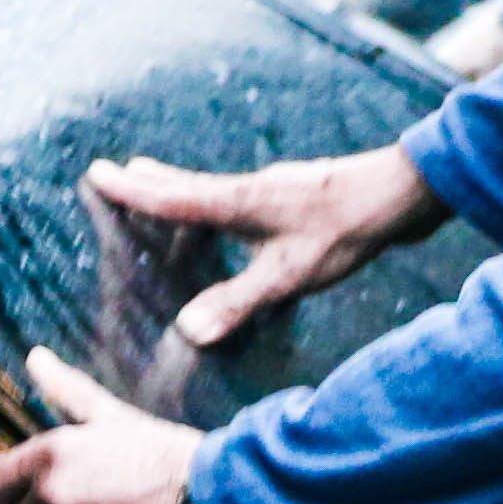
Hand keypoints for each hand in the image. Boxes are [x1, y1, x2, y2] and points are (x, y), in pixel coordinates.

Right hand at [91, 144, 444, 354]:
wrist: (405, 192)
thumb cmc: (348, 229)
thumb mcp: (291, 274)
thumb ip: (240, 302)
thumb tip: (187, 331)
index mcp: (241, 202)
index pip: (174, 197)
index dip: (133, 191)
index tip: (97, 173)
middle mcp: (252, 189)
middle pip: (189, 186)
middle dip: (152, 183)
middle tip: (119, 173)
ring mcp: (276, 190)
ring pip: (216, 191)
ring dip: (184, 192)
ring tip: (161, 191)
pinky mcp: (298, 197)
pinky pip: (241, 199)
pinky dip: (218, 205)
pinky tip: (234, 219)